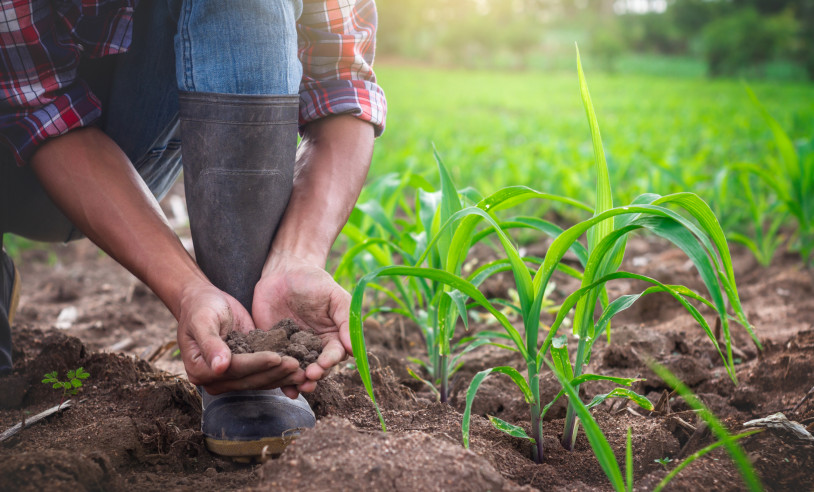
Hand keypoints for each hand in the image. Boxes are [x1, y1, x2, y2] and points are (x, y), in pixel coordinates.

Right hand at [177, 281, 304, 393]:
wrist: (204, 302)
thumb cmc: (201, 308)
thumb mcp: (203, 320)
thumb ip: (210, 343)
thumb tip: (220, 367)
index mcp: (200, 370)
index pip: (234, 370)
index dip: (256, 364)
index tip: (276, 357)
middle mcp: (215, 379)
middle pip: (249, 379)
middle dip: (274, 372)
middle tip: (297, 365)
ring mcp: (230, 377)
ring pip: (259, 380)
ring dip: (281, 376)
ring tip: (302, 369)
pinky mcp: (245, 370)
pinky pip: (264, 374)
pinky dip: (280, 372)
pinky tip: (298, 368)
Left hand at [252, 251, 352, 392]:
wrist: (283, 272)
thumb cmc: (313, 281)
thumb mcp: (334, 295)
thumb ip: (346, 319)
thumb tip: (352, 348)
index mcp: (332, 336)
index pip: (335, 354)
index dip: (330, 361)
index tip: (324, 364)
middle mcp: (314, 348)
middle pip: (318, 368)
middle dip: (315, 375)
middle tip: (309, 377)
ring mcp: (293, 350)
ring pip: (298, 372)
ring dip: (299, 382)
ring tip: (296, 387)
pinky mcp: (273, 349)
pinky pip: (277, 366)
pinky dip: (278, 378)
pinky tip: (282, 388)